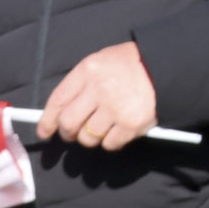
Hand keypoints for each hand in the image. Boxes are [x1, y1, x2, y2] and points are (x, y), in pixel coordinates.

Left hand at [36, 41, 159, 151]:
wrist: (163, 66)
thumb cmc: (127, 65)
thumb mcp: (99, 63)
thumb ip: (79, 85)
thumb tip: (58, 114)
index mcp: (87, 71)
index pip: (58, 101)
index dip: (47, 121)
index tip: (45, 132)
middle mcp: (99, 90)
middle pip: (69, 124)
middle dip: (68, 133)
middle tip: (74, 133)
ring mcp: (115, 108)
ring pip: (88, 138)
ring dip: (92, 137)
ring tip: (103, 125)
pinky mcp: (131, 124)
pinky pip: (109, 144)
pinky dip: (111, 141)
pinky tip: (119, 128)